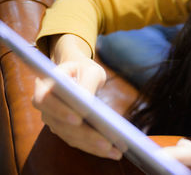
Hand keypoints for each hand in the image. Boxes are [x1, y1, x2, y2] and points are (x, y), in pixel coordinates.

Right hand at [32, 34, 121, 159]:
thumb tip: (86, 100)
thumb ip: (88, 82)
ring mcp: (53, 120)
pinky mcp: (64, 129)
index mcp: (46, 85)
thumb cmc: (84, 69)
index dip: (60, 110)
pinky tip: (112, 151)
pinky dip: (94, 147)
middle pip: (61, 124)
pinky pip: (77, 141)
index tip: (78, 118)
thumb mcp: (90, 70)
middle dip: (85, 135)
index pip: (46, 99)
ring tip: (115, 151)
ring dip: (92, 146)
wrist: (79, 73)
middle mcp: (45, 106)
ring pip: (70, 136)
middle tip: (107, 142)